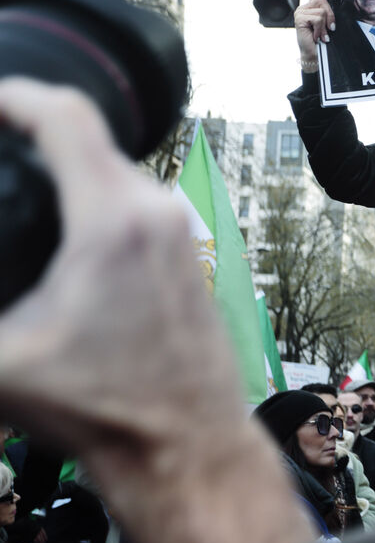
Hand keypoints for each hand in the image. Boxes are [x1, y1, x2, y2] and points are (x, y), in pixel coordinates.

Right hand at [0, 80, 314, 542]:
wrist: (187, 448)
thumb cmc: (111, 411)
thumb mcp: (0, 360)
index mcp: (113, 221)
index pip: (65, 115)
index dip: (12, 93)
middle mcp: (156, 214)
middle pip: (87, 139)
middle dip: (28, 132)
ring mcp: (177, 233)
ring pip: (111, 172)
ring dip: (61, 169)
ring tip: (10, 179)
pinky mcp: (184, 255)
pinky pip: (130, 202)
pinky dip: (89, 198)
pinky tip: (55, 228)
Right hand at [294, 0, 336, 63]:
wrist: (315, 54)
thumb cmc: (324, 39)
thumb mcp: (329, 23)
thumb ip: (330, 11)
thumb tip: (337, 1)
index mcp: (312, 5)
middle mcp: (305, 6)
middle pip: (323, 0)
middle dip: (331, 15)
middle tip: (330, 29)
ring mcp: (300, 12)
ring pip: (321, 11)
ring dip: (325, 26)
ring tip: (322, 35)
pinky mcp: (299, 18)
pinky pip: (317, 19)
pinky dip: (320, 30)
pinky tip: (317, 37)